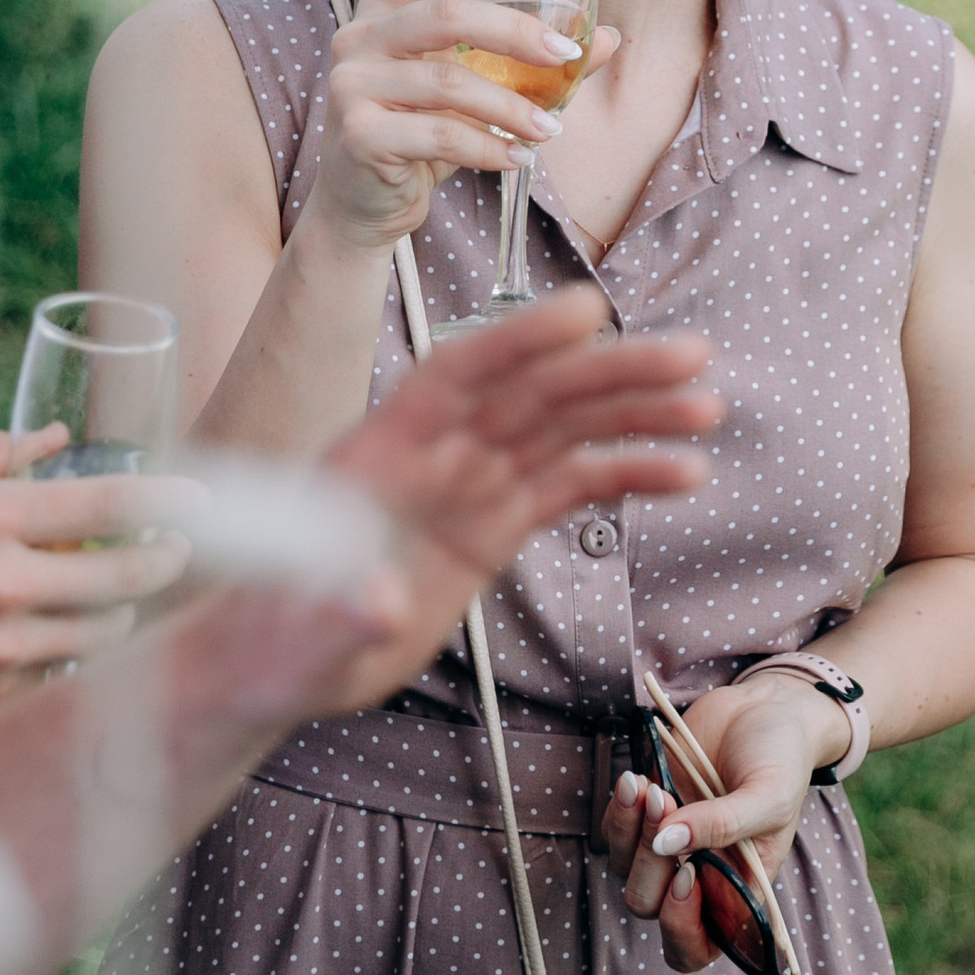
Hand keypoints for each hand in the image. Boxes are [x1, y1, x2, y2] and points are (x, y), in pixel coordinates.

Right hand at [0, 428, 193, 732]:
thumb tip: (60, 437)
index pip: (112, 505)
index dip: (171, 503)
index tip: (203, 502)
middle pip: (127, 577)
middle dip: (164, 562)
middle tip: (176, 551)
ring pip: (104, 634)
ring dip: (120, 612)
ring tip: (113, 594)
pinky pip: (57, 674)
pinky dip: (66, 654)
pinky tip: (53, 634)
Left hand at [162, 288, 721, 736]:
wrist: (272, 663)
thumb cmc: (269, 641)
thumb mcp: (295, 640)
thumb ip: (337, 614)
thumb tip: (379, 600)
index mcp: (379, 455)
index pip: (456, 377)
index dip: (519, 340)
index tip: (587, 312)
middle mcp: (432, 456)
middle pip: (529, 394)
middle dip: (609, 373)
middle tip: (689, 359)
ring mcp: (467, 486)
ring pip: (560, 431)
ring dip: (633, 413)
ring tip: (705, 407)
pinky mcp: (490, 526)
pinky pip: (567, 487)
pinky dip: (624, 475)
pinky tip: (682, 473)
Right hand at [305, 0, 621, 257]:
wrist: (361, 203)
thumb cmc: (420, 133)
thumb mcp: (473, 87)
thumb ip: (529, 61)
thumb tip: (608, 38)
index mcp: (386, 8)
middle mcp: (360, 36)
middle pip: (447, 15)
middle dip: (516, 33)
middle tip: (566, 53)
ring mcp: (351, 84)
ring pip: (448, 82)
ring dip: (511, 107)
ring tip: (551, 130)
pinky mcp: (358, 135)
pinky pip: (439, 135)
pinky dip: (489, 148)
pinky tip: (519, 159)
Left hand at [602, 673, 846, 974]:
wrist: (765, 708)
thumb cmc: (781, 759)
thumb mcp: (770, 795)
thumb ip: (724, 824)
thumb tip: (668, 844)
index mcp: (736, 891)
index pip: (695, 947)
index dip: (680, 928)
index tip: (687, 875)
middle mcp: (699, 878)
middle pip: (649, 906)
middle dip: (650, 864)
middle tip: (668, 805)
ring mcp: (667, 848)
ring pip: (624, 870)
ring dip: (633, 832)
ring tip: (653, 788)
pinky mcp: (644, 815)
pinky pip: (613, 832)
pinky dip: (619, 810)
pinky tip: (636, 780)